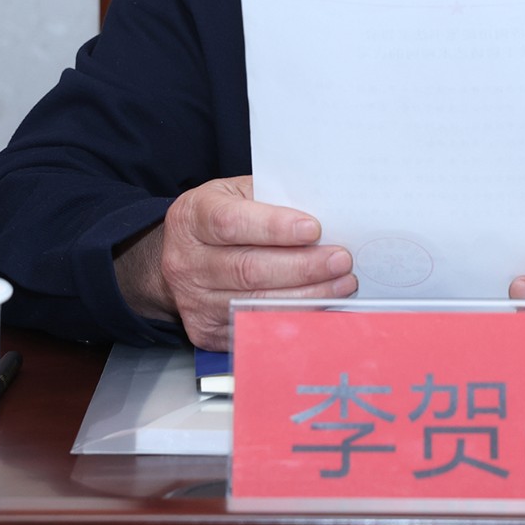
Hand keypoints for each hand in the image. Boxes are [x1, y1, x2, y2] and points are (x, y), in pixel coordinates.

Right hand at [114, 175, 354, 349]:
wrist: (183, 257)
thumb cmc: (221, 218)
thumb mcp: (236, 194)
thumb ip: (271, 199)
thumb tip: (323, 212)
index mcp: (192, 217)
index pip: (230, 223)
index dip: (274, 227)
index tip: (314, 228)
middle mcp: (186, 262)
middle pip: (248, 270)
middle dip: (303, 267)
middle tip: (340, 260)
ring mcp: (193, 301)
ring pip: (256, 304)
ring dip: (306, 296)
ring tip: (341, 283)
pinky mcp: (206, 331)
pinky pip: (256, 329)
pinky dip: (293, 319)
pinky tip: (320, 307)